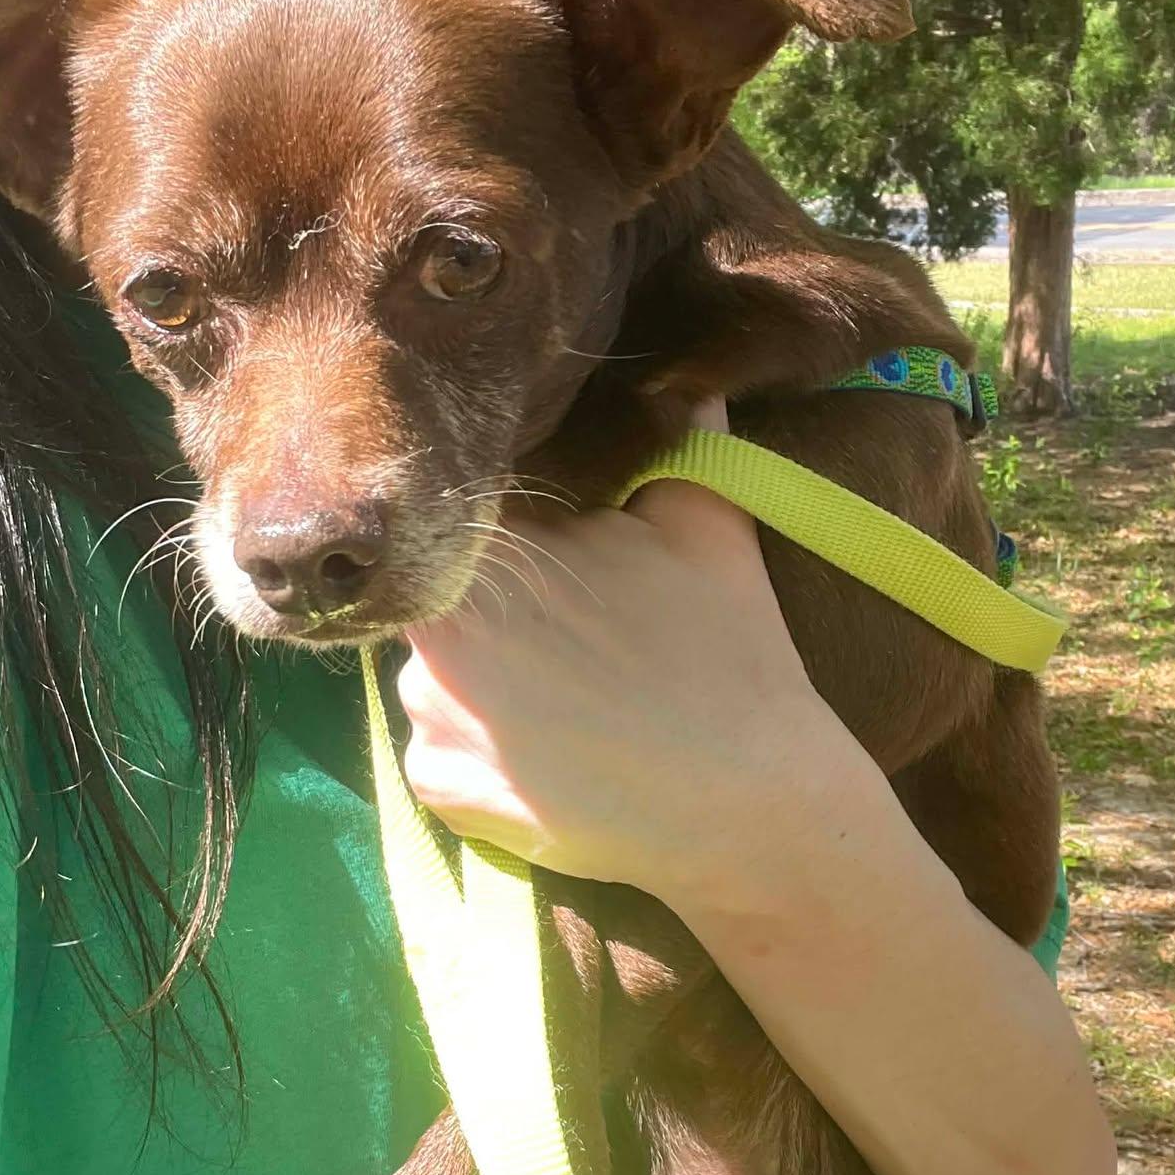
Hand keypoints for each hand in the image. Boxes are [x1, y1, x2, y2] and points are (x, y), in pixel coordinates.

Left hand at [397, 400, 871, 915]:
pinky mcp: (438, 795)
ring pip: (440, 687)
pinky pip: (443, 760)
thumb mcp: (707, 521)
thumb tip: (683, 371)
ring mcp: (429, 725)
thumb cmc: (727, 656)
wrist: (745, 803)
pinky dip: (486, 762)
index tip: (565, 582)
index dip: (516, 552)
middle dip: (500, 623)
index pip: (466, 535)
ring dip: (488, 692)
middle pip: (449, 613)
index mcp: (485, 562)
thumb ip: (679, 433)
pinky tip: (555, 761)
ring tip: (572, 709)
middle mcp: (431, 642)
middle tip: (578, 649)